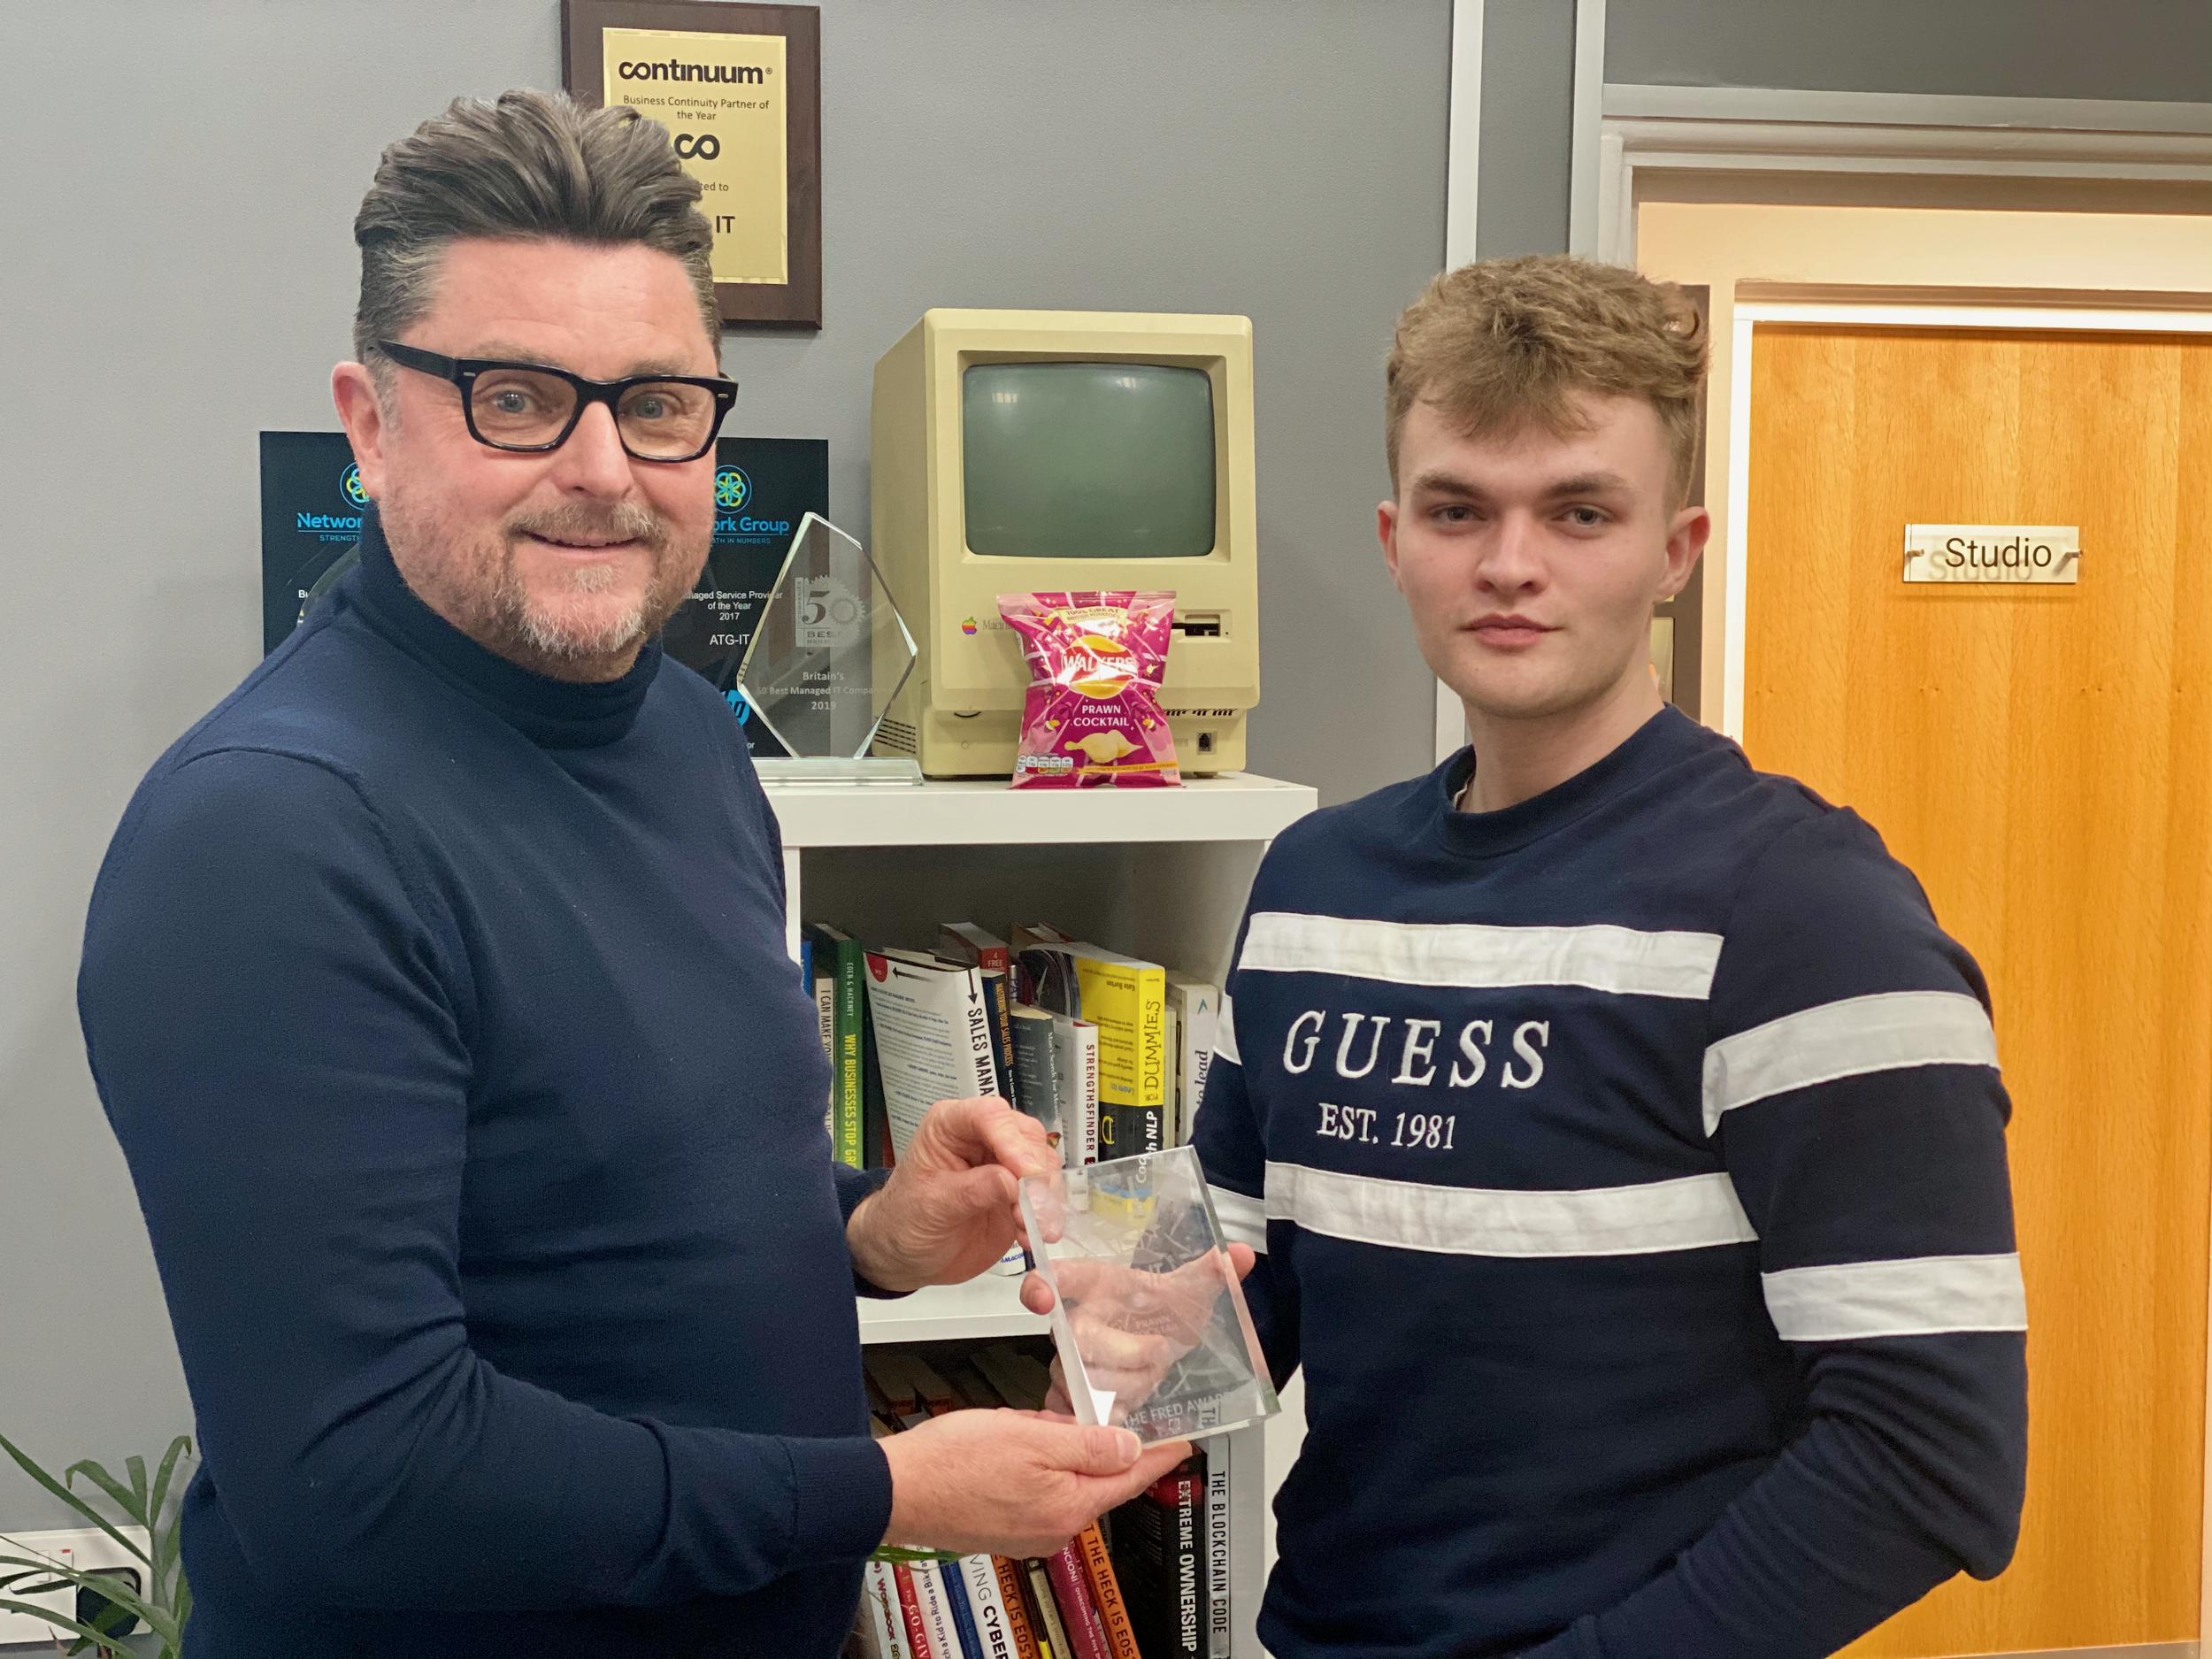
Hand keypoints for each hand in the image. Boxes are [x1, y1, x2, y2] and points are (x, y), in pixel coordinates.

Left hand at [846, 1098, 1060, 1292]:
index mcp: (951, 1126)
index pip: (989, 1116)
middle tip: (1036, 1206)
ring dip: (1045, 1197)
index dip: (1012, 1142)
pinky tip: (1035, 1235)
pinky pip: (1045, 1196)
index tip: (1026, 1174)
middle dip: (1035, 1173)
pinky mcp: (1018, 1194)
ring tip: (1036, 1227)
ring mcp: (1004, 1165)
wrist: (906, 1256)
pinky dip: (1047, 1216)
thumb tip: (1011, 1181)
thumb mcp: (932, 1205)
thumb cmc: (904, 1220)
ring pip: (1043, 1165)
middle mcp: (982, 1138)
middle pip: (1025, 1137)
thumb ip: (972, 1191)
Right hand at [879, 1408, 1190, 1556]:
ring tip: (1024, 1427)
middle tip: (1073, 1414)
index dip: (1159, 1455)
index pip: (1130, 1478)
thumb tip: (1130, 1449)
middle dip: (1090, 1442)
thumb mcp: (1030, 1436)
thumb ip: (1087, 1444)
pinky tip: (1008, 1445)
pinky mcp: (1007, 1527)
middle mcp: (1053, 1528)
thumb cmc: (952, 1464)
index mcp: (1068, 1506)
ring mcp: (1029, 1532)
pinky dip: (1034, 1464)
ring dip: (1056, 1450)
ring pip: (1065, 1480)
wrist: (896, 1490)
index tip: (1182, 1442)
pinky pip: (1039, 1489)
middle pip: (1096, 1478)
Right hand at [1024, 1245, 1256, 1419]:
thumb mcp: (1189, 1291)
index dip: (1042, 1285)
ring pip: (1081, 1379)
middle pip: (1077, 1339)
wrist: (1162, 1344)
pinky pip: (1074, 1409)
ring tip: (1151, 1378)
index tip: (1045, 1296)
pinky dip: (1105, 1413)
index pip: (1059, 1277)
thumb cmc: (1165, 1313)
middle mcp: (1076, 1320)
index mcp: (1097, 1285)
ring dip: (1124, 1385)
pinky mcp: (1072, 1393)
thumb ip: (1212, 1271)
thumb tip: (1238, 1254)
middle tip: (1158, 1352)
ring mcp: (1070, 1360)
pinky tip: (1128, 1409)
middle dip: (1124, 1353)